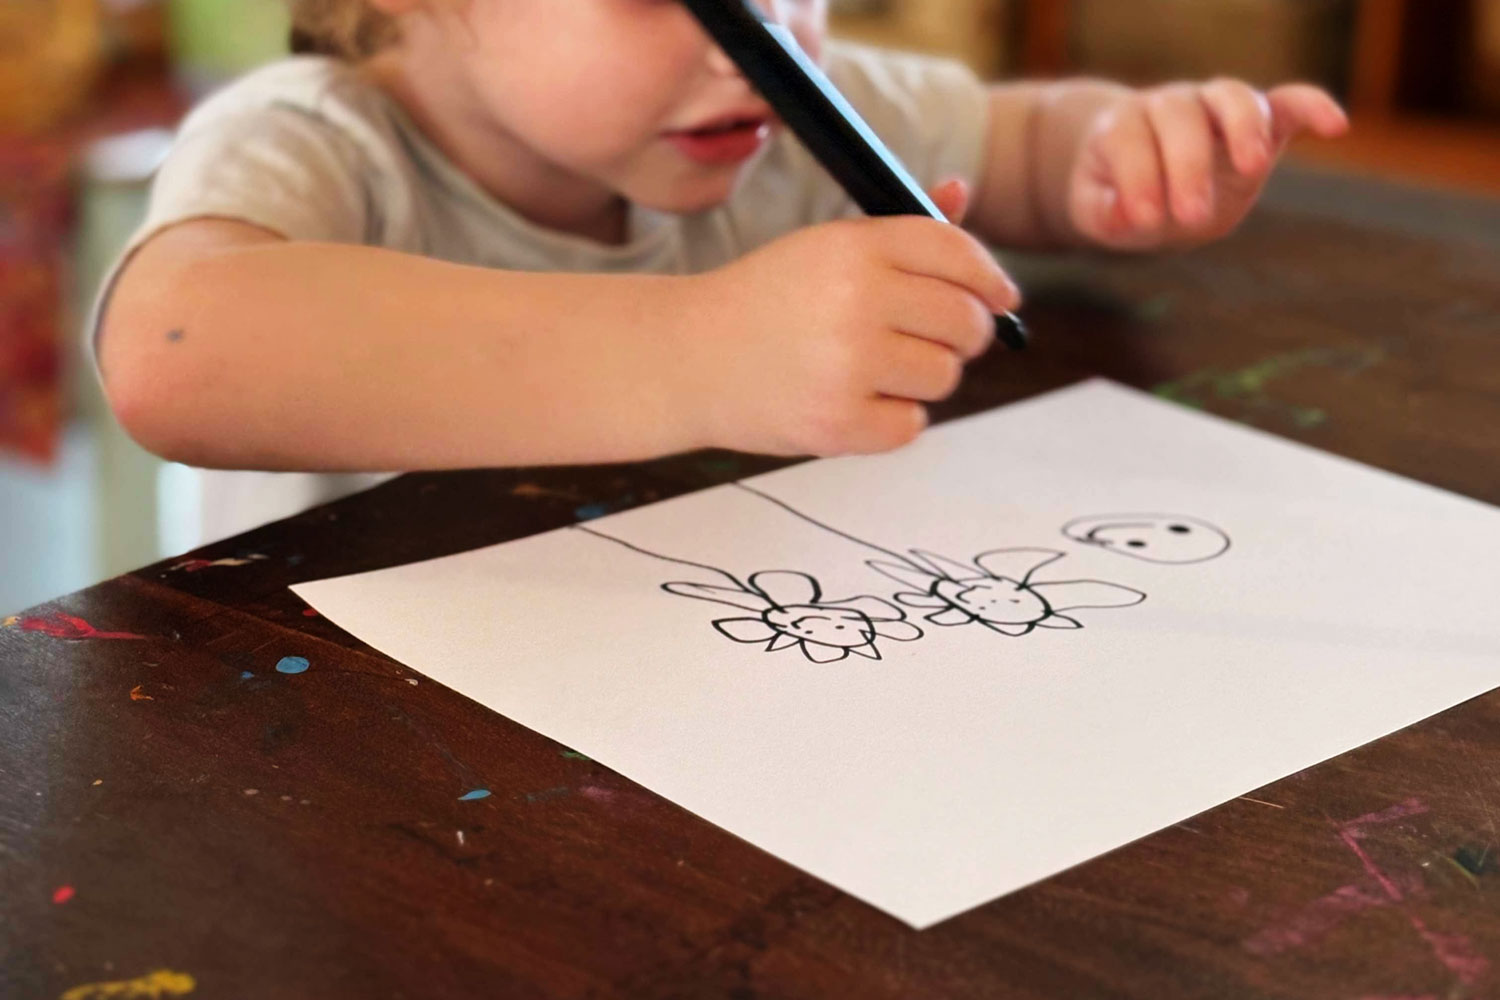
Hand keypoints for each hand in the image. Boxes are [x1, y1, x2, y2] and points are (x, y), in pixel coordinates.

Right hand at [670, 180, 1018, 456]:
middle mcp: (856, 302)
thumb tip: (958, 193)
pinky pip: (911, 424)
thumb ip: (897, 228)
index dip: (990, 278)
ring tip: (875, 368)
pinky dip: (891, 418)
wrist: (687, 357)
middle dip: (965, 333)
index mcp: (854, 248)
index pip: (957, 254)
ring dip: (922, 377)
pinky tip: (852, 399)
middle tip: (940, 340)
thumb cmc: (763, 301)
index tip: (1000, 297)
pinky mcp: (838, 423)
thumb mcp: (823, 247)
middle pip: (966, 322)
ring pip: (944, 376)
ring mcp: (848, 366)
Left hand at [1068, 80, 1348, 248]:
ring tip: (1252, 167)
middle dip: (1187, 165)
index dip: (1136, 177)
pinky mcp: (1259, 124)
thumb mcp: (1099, 212)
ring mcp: (1216, 110)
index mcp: (1124, 125)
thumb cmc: (1118, 197)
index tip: (1142, 219)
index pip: (1130, 139)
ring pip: (1232, 97)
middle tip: (1190, 215)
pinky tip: (1336, 126)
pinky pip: (1288, 104)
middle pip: (1181, 115)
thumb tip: (1127, 216)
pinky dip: (1312, 107)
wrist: (1144, 178)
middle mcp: (1171, 106)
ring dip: (1244, 127)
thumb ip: (1106, 214)